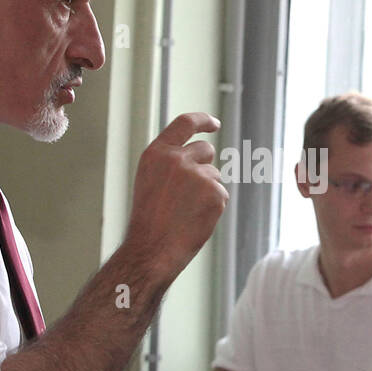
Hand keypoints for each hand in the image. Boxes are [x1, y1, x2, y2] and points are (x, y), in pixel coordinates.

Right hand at [125, 113, 227, 276]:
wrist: (152, 249)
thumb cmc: (149, 220)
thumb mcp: (151, 180)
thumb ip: (171, 163)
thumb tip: (200, 154)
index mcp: (157, 153)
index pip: (185, 123)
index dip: (203, 121)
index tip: (214, 124)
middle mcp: (177, 159)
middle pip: (206, 150)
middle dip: (205, 165)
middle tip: (191, 191)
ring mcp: (198, 175)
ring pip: (215, 176)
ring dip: (207, 191)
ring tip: (185, 211)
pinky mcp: (215, 193)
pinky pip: (221, 195)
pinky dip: (214, 207)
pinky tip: (196, 220)